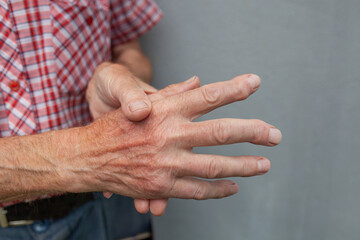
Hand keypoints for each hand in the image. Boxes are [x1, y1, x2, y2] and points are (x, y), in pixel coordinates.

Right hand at [74, 74, 280, 207]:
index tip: (255, 82)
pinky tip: (234, 186)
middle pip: (222, 132)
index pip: (208, 95)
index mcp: (165, 111)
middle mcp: (169, 135)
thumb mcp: (140, 103)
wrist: (88, 157)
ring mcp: (167, 163)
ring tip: (264, 164)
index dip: (234, 88)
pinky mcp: (162, 186)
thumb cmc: (114, 127)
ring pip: (216, 166)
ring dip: (244, 166)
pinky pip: (198, 190)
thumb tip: (198, 81)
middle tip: (275, 135)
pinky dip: (219, 189)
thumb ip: (172, 93)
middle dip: (254, 132)